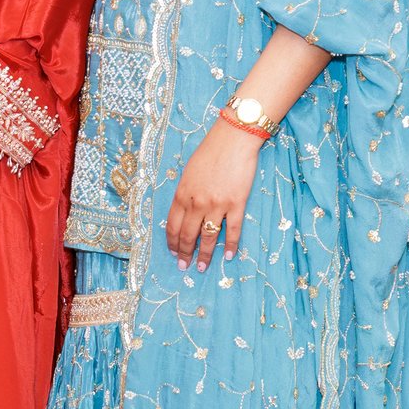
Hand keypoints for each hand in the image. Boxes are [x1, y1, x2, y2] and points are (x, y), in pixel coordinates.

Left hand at [164, 121, 262, 269]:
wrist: (233, 140)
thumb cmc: (210, 153)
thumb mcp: (188, 174)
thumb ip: (185, 194)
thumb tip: (183, 214)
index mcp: (182, 194)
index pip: (172, 225)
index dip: (171, 242)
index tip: (172, 252)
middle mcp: (197, 203)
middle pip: (188, 235)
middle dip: (184, 253)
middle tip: (184, 266)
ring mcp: (217, 205)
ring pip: (208, 237)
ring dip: (204, 255)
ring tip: (202, 268)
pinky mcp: (236, 204)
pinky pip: (233, 231)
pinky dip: (232, 245)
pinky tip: (229, 256)